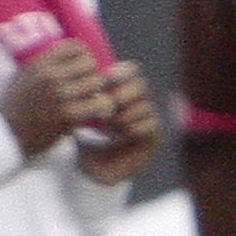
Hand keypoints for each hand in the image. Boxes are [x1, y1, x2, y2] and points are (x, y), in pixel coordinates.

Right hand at [0, 39, 117, 156]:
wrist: (7, 135)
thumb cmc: (17, 106)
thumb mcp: (24, 76)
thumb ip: (45, 64)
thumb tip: (69, 52)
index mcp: (39, 63)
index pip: (76, 46)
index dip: (84, 57)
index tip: (81, 70)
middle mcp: (50, 76)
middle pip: (90, 64)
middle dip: (92, 76)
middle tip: (88, 90)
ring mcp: (60, 94)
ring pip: (98, 83)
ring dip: (99, 93)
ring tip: (92, 102)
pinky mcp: (69, 115)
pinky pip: (100, 104)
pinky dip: (103, 109)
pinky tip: (96, 115)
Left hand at [75, 62, 161, 184]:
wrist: (92, 167)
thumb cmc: (84, 136)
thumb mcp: (82, 110)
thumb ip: (87, 93)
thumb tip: (80, 69)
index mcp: (124, 90)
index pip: (132, 71)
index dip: (122, 72)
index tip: (107, 78)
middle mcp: (140, 102)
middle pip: (141, 85)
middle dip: (123, 93)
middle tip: (110, 104)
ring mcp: (149, 119)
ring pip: (145, 106)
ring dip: (125, 114)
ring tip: (108, 125)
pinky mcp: (155, 137)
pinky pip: (150, 125)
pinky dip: (132, 128)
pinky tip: (117, 135)